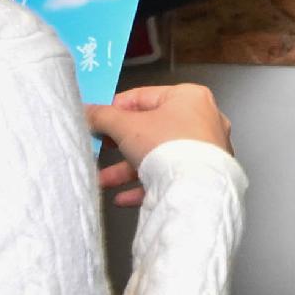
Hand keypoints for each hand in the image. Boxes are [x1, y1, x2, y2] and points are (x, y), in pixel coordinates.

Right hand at [90, 82, 233, 205]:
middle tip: (100, 147)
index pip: (143, 97)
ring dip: (126, 169)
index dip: (115, 108)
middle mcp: (203, 120)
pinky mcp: (203, 177)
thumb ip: (103, 117)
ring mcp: (206, 151)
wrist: (195, 189)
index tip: (96, 120)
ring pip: (158, 157)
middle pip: (150, 129)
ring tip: (104, 180)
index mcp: (188, 97)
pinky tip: (123, 197)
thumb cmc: (168, 147)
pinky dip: (145, 186)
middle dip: (119, 144)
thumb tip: (88, 112)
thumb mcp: (125, 126)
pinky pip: (169, 178)